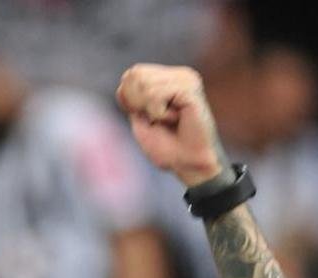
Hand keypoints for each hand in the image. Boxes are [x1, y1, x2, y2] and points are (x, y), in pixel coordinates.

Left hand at [116, 64, 227, 186]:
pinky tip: (176, 119)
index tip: (145, 116)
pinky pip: (156, 95)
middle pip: (137, 75)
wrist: (186, 163)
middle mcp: (179, 75)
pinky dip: (159, 113)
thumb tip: (128, 75)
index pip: (133, 73)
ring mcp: (186, 80)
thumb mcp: (140, 119)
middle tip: (159, 120)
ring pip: (146, 86)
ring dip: (152, 111)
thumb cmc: (166, 146)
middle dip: (139, 103)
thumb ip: (132, 96)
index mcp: (168, 79)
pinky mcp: (190, 89)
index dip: (129, 98)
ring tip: (170, 120)